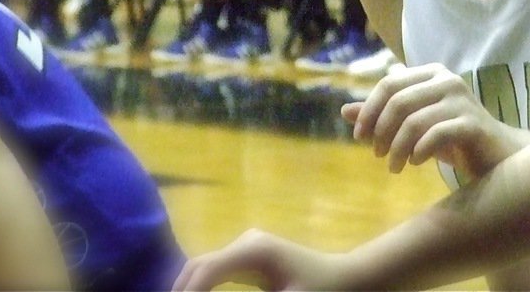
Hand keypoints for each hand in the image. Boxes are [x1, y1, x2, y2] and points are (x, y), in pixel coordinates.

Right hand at [174, 229, 348, 290]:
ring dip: (189, 289)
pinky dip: (202, 288)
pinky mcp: (249, 257)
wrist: (348, 278)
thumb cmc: (322, 291)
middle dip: (181, 291)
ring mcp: (247, 246)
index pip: (206, 270)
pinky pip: (215, 272)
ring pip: (203, 268)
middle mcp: (246, 242)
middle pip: (198, 266)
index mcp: (255, 250)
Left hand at [341, 63, 523, 176]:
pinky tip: (415, 163)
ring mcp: (462, 100)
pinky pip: (435, 134)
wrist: (496, 155)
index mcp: (432, 73)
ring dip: (397, 148)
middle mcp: (447, 80)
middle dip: (381, 130)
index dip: (369, 110)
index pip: (389, 83)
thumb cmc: (452, 138)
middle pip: (398, 101)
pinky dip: (419, 151)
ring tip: (394, 167)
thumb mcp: (413, 126)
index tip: (359, 137)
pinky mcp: (472, 123)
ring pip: (413, 120)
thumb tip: (345, 110)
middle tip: (377, 154)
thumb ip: (382, 117)